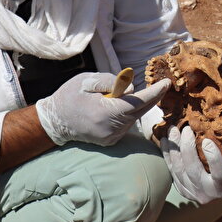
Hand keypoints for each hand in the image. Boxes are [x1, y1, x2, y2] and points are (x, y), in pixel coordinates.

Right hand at [36, 72, 168, 146]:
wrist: (55, 121)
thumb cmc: (70, 96)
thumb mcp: (86, 81)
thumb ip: (110, 81)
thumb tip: (131, 88)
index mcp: (105, 113)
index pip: (137, 103)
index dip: (154, 93)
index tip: (167, 83)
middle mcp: (111, 129)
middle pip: (140, 112)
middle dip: (151, 98)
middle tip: (162, 85)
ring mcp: (111, 138)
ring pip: (134, 118)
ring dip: (135, 106)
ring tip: (115, 97)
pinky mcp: (111, 141)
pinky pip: (126, 124)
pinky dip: (127, 114)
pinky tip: (114, 108)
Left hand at [160, 125, 221, 204]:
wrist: (216, 192)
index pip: (219, 174)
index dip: (213, 158)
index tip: (207, 140)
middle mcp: (206, 194)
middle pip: (193, 170)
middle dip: (187, 148)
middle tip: (186, 129)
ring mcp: (191, 192)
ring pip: (179, 170)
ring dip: (174, 149)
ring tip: (173, 130)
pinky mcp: (180, 189)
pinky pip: (171, 171)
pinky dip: (167, 154)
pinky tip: (165, 139)